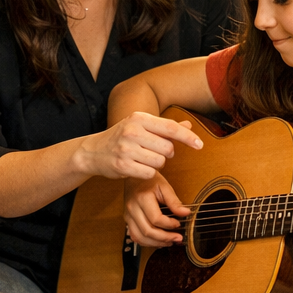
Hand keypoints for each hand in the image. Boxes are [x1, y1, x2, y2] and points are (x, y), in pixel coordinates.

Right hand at [72, 112, 202, 181]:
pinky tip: (137, 167)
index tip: (200, 145)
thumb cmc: (121, 137)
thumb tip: (188, 125)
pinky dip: (147, 173)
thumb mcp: (141, 126)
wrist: (93, 151)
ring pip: (160, 162)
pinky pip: (149, 173)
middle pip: (168, 148)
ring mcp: (126, 149)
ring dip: (156, 164)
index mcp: (139, 118)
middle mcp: (132, 131)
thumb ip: (164, 127)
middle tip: (152, 151)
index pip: (170, 128)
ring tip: (143, 159)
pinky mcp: (123, 165)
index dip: (188, 137)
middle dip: (166, 153)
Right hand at [124, 172, 188, 246]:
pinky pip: (135, 236)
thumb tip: (186, 213)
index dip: (169, 224)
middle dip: (164, 238)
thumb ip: (174, 201)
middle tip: (178, 238)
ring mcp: (128, 215)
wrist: (134, 176)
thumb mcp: (164, 186)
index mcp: (142, 198)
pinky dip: (146, 242)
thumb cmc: (149, 180)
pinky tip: (158, 241)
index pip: (156, 218)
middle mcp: (132, 208)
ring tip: (169, 242)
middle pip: (147, 231)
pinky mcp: (128, 220)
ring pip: (140, 237)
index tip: (178, 223)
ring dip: (156, 243)